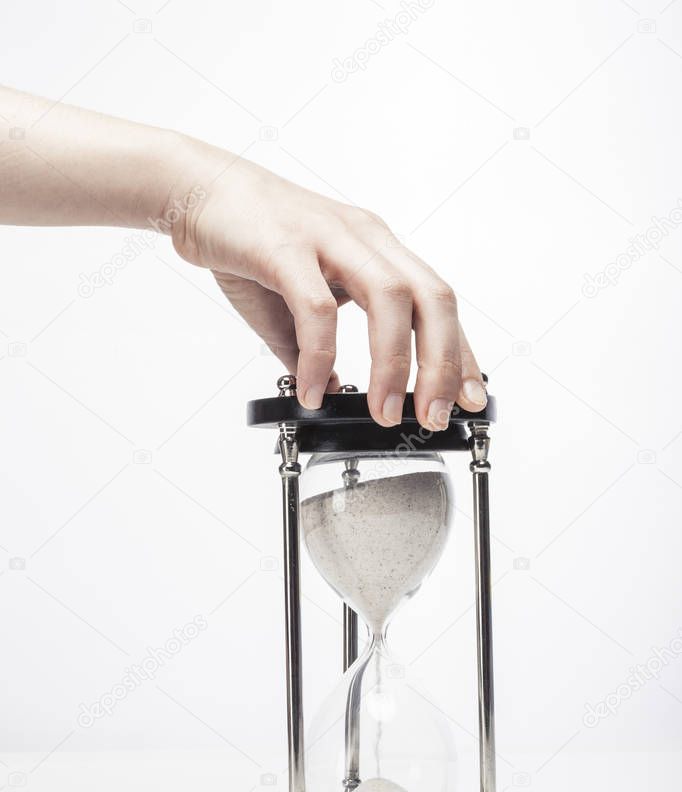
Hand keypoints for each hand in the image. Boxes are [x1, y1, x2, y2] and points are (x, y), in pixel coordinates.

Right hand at [167, 138, 486, 430]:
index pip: (439, 304)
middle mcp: (365, 239)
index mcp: (377, 251)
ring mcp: (329, 239)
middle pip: (432, 299)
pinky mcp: (286, 246)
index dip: (461, 354)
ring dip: (393, 364)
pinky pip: (317, 308)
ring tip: (383, 412)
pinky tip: (311, 388)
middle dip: (442, 364)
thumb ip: (313, 351)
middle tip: (434, 416)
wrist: (195, 189)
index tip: (470, 399)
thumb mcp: (294, 302)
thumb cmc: (250, 238)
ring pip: (390, 299)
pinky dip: (320, 356)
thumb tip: (326, 393)